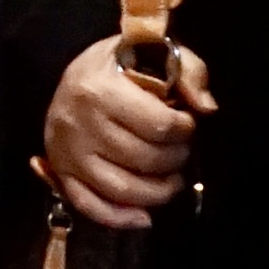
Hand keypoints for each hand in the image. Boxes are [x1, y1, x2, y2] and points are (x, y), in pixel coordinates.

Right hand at [40, 38, 211, 226]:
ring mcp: (68, 154)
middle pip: (144, 159)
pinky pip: (90, 206)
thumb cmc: (119, 64)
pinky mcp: (62, 174)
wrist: (73, 76)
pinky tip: (145, 217)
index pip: (158, 125)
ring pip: (122, 190)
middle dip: (176, 159)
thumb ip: (188, 71)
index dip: (185, 129)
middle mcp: (80, 125)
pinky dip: (120, 218)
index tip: (187, 124)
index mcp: (100, 90)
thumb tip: (207, 108)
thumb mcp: (154, 50)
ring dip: (158, 192)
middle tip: (182, 150)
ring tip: (173, 180)